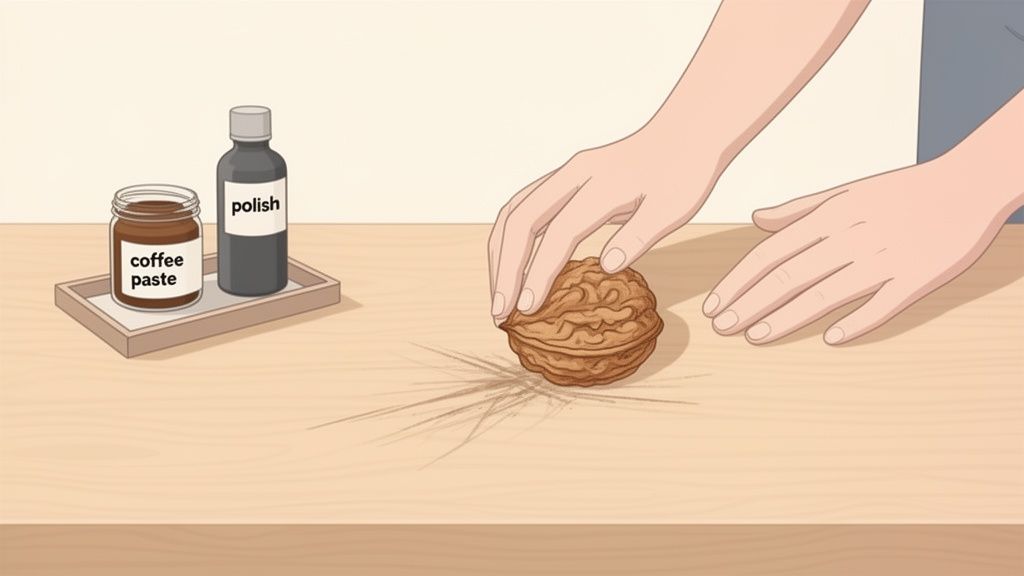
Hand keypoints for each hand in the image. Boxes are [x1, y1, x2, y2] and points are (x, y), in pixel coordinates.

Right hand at [488, 126, 720, 321]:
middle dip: (505, 269)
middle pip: (521, 221)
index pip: (559, 232)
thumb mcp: (673, 209)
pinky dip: (509, 240)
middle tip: (500, 312)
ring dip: (501, 255)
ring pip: (514, 212)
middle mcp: (574, 174)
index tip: (528, 309)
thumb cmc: (684, 174)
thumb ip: (638, 235)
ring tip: (500, 295)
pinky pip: (522, 207)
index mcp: (602, 184)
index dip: (539, 272)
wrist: (685, 134)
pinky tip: (511, 265)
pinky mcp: (563, 179)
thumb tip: (606, 266)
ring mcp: (564, 174)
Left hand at [702, 155, 1018, 344]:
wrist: (971, 183)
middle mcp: (851, 237)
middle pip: (789, 276)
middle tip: (722, 328)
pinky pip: (883, 305)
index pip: (771, 253)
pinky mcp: (918, 278)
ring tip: (756, 337)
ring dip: (787, 317)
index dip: (739, 280)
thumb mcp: (848, 189)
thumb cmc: (904, 189)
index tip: (715, 304)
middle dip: (750, 303)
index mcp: (832, 215)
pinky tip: (830, 338)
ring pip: (826, 292)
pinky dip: (857, 321)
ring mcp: (884, 259)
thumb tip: (755, 218)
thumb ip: (799, 207)